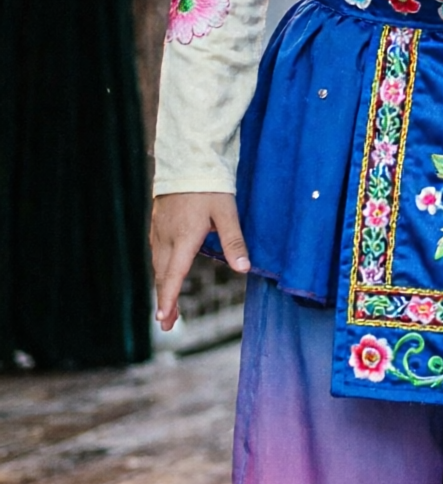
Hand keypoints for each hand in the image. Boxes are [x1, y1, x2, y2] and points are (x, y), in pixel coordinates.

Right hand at [151, 193, 247, 333]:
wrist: (188, 160)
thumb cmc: (210, 187)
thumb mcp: (227, 213)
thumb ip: (234, 242)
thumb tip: (244, 270)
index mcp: (183, 238)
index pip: (173, 276)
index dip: (168, 299)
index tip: (163, 319)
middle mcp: (166, 237)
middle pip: (162, 275)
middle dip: (165, 299)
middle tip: (166, 323)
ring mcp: (159, 230)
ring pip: (157, 264)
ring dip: (162, 286)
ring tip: (167, 306)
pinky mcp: (157, 223)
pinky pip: (156, 252)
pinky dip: (160, 269)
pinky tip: (166, 274)